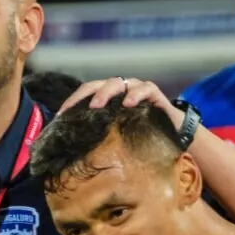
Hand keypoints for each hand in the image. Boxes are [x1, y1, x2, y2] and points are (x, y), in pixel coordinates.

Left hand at [59, 76, 184, 133]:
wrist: (174, 135)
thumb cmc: (143, 135)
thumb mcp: (118, 136)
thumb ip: (100, 136)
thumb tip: (72, 150)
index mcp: (109, 97)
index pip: (86, 93)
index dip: (72, 102)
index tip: (60, 116)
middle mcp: (121, 89)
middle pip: (98, 85)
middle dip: (85, 95)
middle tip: (75, 110)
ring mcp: (137, 88)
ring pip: (118, 83)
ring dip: (105, 93)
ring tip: (96, 106)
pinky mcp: (155, 93)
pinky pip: (145, 89)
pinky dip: (136, 94)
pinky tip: (129, 104)